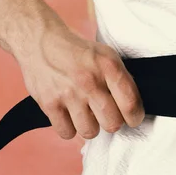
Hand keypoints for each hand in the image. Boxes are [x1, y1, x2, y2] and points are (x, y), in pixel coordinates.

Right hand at [16, 27, 144, 139]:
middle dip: (113, 122)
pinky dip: (70, 128)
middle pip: (112, 123)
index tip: (132, 118)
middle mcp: (90, 80)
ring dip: (91, 127)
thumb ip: (121, 79)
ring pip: (90, 132)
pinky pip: (67, 133)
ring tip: (87, 115)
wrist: (41, 41)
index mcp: (109, 66)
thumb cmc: (79, 52)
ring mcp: (68, 93)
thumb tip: (133, 108)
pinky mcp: (49, 103)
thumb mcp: (107, 56)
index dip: (135, 117)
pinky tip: (70, 116)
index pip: (130, 104)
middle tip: (107, 115)